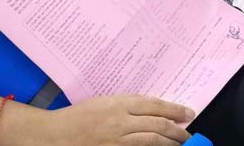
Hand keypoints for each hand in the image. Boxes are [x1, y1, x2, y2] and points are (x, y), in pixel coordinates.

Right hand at [37, 95, 193, 145]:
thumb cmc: (78, 116)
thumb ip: (127, 105)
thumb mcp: (104, 102)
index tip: (188, 113)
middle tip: (188, 133)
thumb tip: (153, 109)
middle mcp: (119, 121)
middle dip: (177, 130)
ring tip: (180, 143)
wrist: (55, 135)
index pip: (154, 105)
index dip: (174, 109)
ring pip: (151, 141)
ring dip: (169, 143)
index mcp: (118, 103)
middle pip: (157, 124)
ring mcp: (116, 140)